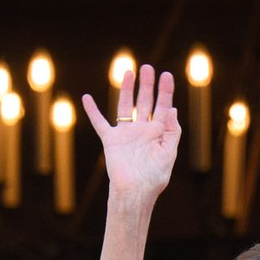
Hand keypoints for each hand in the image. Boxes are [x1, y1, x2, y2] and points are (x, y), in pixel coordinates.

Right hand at [81, 63, 180, 201]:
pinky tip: (86, 97)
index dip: (165, 92)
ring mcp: (126, 134)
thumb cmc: (154, 177)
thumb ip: (172, 131)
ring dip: (127, 89)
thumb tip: (172, 109)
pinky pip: (99, 122)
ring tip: (129, 72)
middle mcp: (142, 131)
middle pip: (145, 102)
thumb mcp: (168, 153)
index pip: (163, 108)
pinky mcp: (111, 140)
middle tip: (148, 68)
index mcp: (158, 134)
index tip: (167, 75)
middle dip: (147, 85)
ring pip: (125, 106)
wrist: (135, 191)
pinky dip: (92, 111)